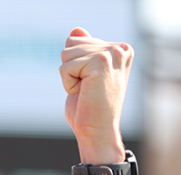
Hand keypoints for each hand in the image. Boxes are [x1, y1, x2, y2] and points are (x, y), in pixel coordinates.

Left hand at [60, 27, 132, 163]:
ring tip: (86, 91)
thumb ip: (83, 51)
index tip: (90, 83)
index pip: (77, 40)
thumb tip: (75, 31)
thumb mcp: (84, 75)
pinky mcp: (100, 62)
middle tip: (87, 89)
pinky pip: (65, 67)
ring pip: (66, 54)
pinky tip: (83, 93)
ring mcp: (112, 54)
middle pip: (70, 45)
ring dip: (69, 77)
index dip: (74, 66)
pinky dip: (67, 84)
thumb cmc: (89, 108)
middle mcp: (119, 48)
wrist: (97, 131)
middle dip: (70, 70)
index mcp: (119, 49)